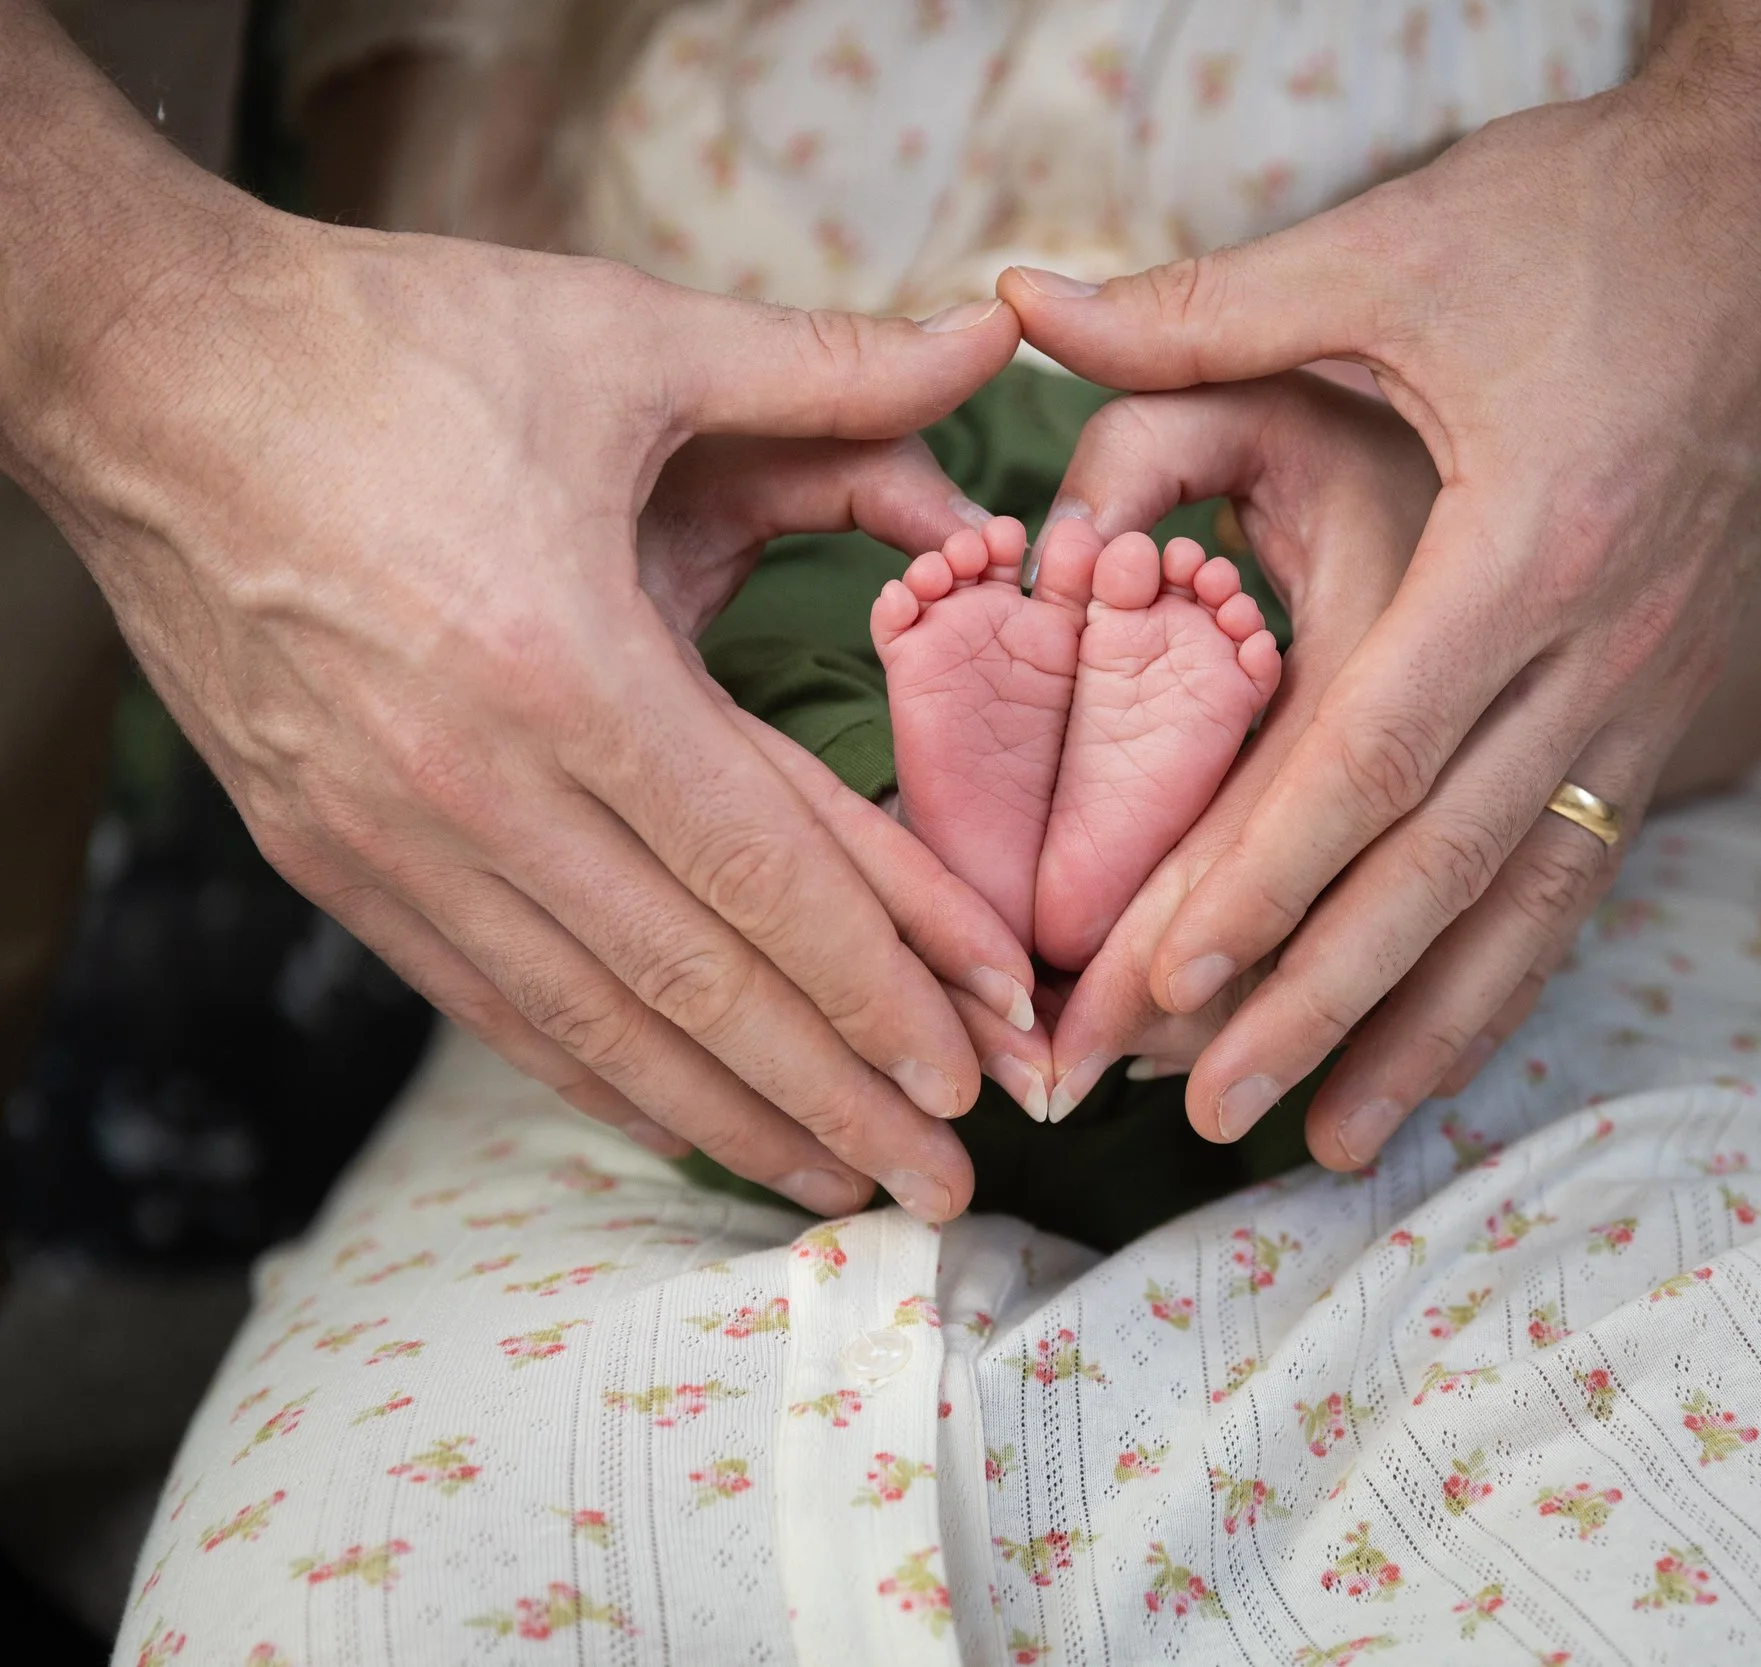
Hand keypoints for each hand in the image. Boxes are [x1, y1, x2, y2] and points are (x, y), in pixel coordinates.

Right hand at [0, 56, 1033, 1219]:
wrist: (138, 376)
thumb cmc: (387, 346)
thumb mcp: (620, 334)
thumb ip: (825, 364)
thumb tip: (992, 335)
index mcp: (564, 663)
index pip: (768, 870)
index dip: (889, 976)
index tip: (982, 1052)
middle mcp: (475, 782)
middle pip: (698, 984)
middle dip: (840, 1094)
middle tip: (946, 1184)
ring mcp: (387, 834)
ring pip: (592, 1021)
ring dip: (728, 1117)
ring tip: (837, 1188)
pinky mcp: (328, 851)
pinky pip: (484, 999)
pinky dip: (590, 1075)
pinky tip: (674, 1123)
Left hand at [1003, 0, 1760, 1162]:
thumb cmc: (1595, 215)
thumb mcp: (1397, 246)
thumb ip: (1201, 308)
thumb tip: (1014, 303)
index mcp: (1529, 542)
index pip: (1369, 755)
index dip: (1258, 880)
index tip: (1150, 986)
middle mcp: (1607, 642)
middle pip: (1441, 863)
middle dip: (1315, 999)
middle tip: (1197, 1111)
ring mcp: (1656, 683)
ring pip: (1530, 897)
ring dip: (1422, 1029)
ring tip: (1326, 1141)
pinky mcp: (1675, 695)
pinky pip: (1588, 865)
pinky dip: (1513, 971)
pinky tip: (1451, 1048)